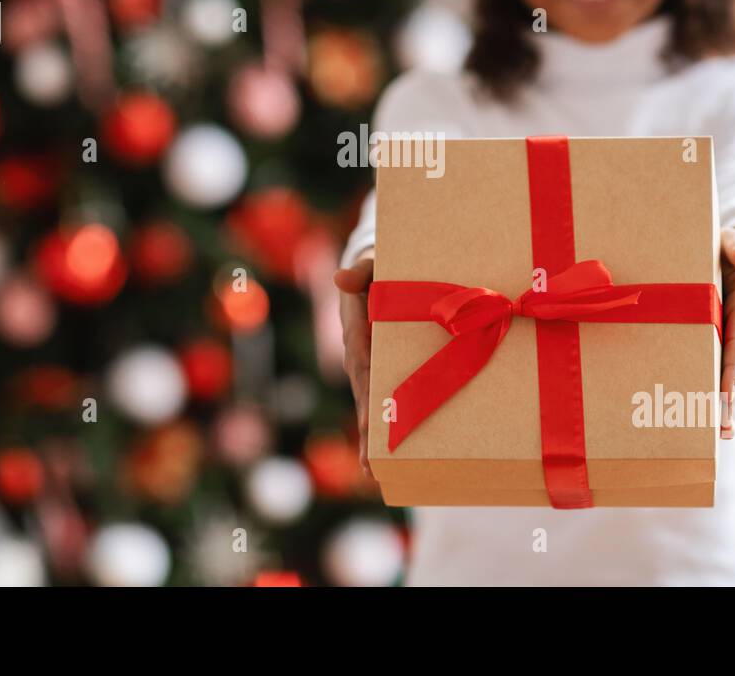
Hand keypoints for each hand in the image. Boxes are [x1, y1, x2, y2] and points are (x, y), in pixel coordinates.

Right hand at [333, 250, 375, 477]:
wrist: (379, 265)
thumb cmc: (378, 262)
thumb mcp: (372, 261)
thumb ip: (362, 269)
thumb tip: (342, 278)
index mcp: (358, 330)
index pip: (362, 368)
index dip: (366, 397)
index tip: (368, 425)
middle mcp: (361, 353)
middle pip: (366, 397)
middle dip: (367, 432)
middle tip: (371, 467)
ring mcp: (372, 363)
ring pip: (373, 403)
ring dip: (373, 437)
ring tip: (376, 472)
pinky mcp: (384, 367)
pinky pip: (385, 396)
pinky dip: (385, 423)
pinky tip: (391, 451)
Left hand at [719, 225, 734, 439]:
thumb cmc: (729, 247)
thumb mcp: (730, 238)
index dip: (731, 368)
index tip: (723, 392)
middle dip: (729, 398)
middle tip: (719, 426)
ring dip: (730, 406)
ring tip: (719, 434)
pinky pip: (732, 377)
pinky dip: (728, 400)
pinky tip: (720, 424)